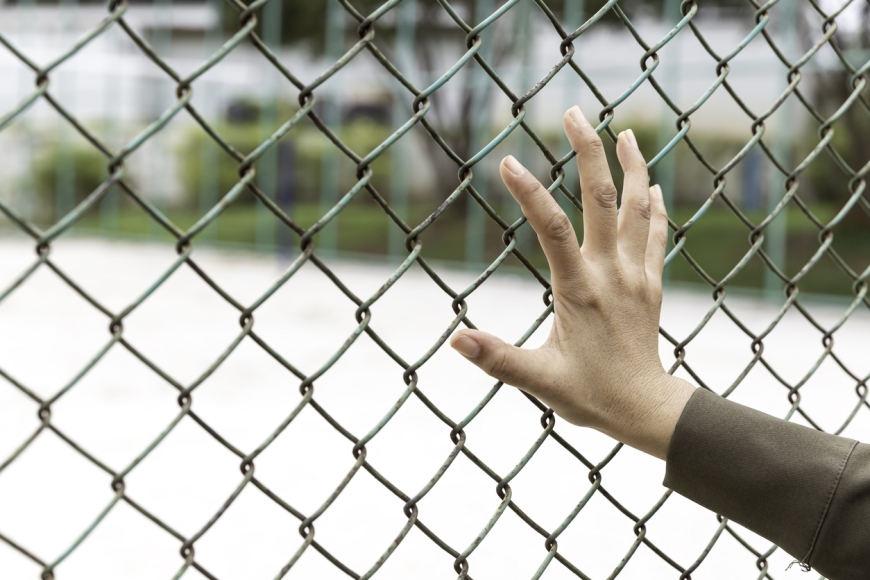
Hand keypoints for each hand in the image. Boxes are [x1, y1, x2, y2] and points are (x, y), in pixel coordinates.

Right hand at [449, 106, 694, 459]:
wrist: (646, 409)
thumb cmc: (590, 395)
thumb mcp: (538, 381)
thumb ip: (497, 359)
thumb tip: (456, 340)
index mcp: (580, 290)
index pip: (553, 229)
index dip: (530, 193)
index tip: (508, 161)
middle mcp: (612, 273)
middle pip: (602, 200)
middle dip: (588, 152)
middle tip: (574, 113)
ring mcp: (636, 275)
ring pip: (637, 209)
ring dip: (630, 167)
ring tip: (623, 132)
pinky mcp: (650, 284)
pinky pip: (656, 234)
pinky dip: (653, 206)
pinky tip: (650, 185)